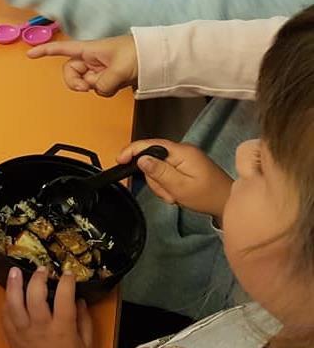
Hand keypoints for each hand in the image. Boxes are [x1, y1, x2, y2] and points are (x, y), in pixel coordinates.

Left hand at [3, 267, 92, 347]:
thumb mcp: (86, 346)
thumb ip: (85, 322)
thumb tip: (80, 301)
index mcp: (62, 329)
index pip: (64, 298)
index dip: (66, 282)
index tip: (68, 273)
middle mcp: (40, 328)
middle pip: (34, 296)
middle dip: (38, 278)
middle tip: (42, 269)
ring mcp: (23, 332)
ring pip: (13, 304)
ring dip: (13, 285)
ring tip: (15, 271)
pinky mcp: (12, 337)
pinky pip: (5, 316)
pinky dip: (6, 303)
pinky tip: (9, 293)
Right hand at [27, 36, 137, 96]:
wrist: (158, 57)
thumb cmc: (138, 53)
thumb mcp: (120, 68)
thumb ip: (104, 82)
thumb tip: (97, 89)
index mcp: (89, 49)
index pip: (63, 49)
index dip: (45, 51)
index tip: (30, 54)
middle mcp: (91, 59)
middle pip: (71, 72)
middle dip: (76, 82)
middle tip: (85, 87)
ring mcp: (99, 68)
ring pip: (85, 82)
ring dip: (95, 86)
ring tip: (112, 82)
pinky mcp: (108, 77)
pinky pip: (98, 88)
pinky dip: (105, 90)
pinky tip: (117, 84)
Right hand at [117, 140, 232, 220]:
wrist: (228, 203)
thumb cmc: (207, 196)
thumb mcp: (180, 187)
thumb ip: (159, 172)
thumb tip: (141, 159)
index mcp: (181, 152)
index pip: (150, 144)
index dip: (132, 150)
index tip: (119, 161)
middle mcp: (181, 150)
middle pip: (151, 158)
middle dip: (154, 178)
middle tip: (167, 194)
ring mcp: (183, 157)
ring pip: (157, 167)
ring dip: (160, 184)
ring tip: (174, 196)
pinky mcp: (184, 165)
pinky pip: (165, 171)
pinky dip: (166, 184)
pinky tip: (175, 193)